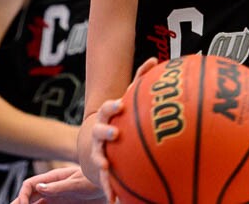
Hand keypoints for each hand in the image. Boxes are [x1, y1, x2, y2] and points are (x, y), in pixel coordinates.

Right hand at [10, 165, 105, 203]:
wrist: (109, 183)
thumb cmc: (95, 179)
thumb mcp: (77, 183)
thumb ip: (59, 186)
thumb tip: (39, 188)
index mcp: (52, 179)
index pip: (29, 185)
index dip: (22, 197)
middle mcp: (51, 189)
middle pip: (29, 198)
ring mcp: (56, 198)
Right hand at [90, 59, 158, 200]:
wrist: (93, 144)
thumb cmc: (118, 119)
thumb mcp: (127, 100)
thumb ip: (139, 80)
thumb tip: (155, 59)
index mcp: (108, 118)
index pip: (108, 109)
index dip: (112, 107)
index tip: (120, 105)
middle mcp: (101, 135)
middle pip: (100, 132)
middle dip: (106, 133)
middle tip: (115, 134)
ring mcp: (99, 153)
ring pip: (99, 157)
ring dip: (102, 163)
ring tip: (107, 169)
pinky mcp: (102, 172)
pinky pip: (106, 182)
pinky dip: (110, 190)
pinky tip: (115, 200)